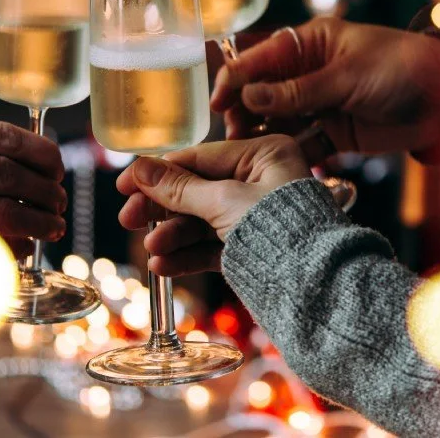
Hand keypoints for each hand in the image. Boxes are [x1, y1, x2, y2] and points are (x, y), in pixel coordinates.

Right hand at [0, 105, 66, 276]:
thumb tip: (22, 156)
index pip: (4, 135)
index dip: (44, 154)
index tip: (58, 168)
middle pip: (10, 171)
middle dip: (48, 188)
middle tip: (60, 200)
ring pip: (4, 207)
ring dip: (40, 219)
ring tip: (53, 225)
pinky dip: (12, 245)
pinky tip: (23, 247)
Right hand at [115, 136, 310, 275]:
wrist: (314, 285)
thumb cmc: (280, 230)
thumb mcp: (223, 202)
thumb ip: (179, 187)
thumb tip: (141, 168)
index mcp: (265, 154)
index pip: (200, 157)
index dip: (159, 171)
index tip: (125, 184)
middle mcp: (262, 180)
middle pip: (197, 190)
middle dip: (163, 209)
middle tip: (129, 219)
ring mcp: (257, 215)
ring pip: (202, 221)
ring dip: (172, 236)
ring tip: (152, 251)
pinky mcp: (253, 248)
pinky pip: (212, 246)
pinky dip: (187, 255)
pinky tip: (164, 266)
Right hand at [210, 17, 439, 154]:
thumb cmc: (403, 68)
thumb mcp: (347, 76)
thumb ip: (298, 90)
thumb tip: (249, 94)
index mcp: (310, 44)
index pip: (261, 59)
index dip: (236, 80)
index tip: (218, 104)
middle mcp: (309, 72)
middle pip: (263, 93)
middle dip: (244, 112)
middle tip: (233, 135)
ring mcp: (320, 104)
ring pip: (278, 121)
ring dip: (261, 136)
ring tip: (245, 155)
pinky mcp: (334, 133)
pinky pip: (302, 144)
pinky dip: (288, 154)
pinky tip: (273, 167)